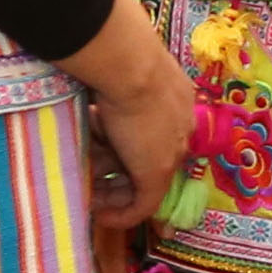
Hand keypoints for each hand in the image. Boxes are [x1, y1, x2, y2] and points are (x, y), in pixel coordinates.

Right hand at [63, 0, 192, 272]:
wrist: (129, 63)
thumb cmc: (119, 57)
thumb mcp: (121, 70)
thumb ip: (115, 83)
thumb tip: (91, 83)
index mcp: (176, 99)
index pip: (157, 131)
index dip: (132, 145)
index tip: (109, 153)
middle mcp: (181, 126)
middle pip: (151, 157)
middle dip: (121, 172)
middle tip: (94, 179)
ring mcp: (172, 151)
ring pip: (144, 181)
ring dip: (115, 191)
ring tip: (90, 195)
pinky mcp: (157, 173)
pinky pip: (142, 205)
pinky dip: (122, 215)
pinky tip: (99, 216)